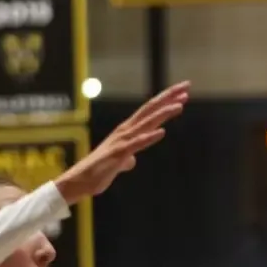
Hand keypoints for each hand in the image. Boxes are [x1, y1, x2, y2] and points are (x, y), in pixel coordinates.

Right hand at [55, 82, 188, 203]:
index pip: (150, 111)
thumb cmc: (99, 170)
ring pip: (146, 123)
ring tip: (180, 105)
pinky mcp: (119, 154)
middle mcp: (126, 130)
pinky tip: (162, 132)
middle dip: (169, 97)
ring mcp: (122, 141)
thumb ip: (127, 158)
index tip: (183, 92)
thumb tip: (132, 160)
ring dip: (163, 114)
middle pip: (150, 110)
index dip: (166, 100)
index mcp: (128, 130)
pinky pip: (136, 144)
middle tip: (186, 86)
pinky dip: (149, 137)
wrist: (80, 180)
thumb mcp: (119, 163)